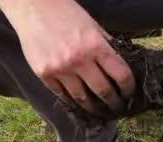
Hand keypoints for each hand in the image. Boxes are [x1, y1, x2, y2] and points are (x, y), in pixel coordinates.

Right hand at [0, 0, 134, 118]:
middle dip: (115, 103)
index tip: (130, 94)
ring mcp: (60, 69)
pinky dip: (73, 101)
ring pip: (82, 98)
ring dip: (94, 107)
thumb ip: (107, 47)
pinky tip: (80, 103)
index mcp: (97, 46)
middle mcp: (79, 60)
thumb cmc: (66, 13)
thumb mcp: (94, 26)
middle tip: (119, 109)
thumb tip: (121, 68)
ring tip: (100, 111)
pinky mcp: (44, 74)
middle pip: (104, 92)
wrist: (33, 6)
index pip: (122, 76)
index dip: (129, 89)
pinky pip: (62, 95)